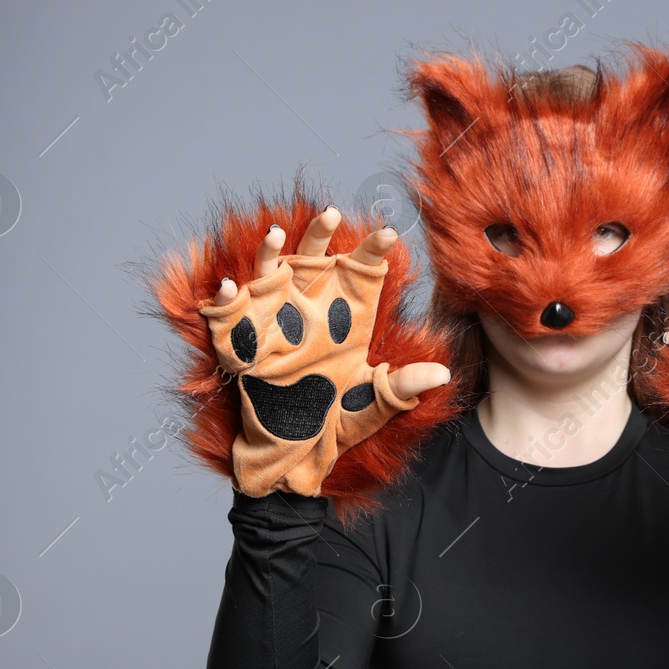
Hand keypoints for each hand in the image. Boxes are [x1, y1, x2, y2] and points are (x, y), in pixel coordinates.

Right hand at [201, 207, 450, 496]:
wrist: (299, 454)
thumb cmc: (338, 423)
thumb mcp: (374, 404)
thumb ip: (403, 386)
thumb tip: (443, 375)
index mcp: (346, 318)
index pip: (362, 272)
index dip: (374, 250)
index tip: (390, 234)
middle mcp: (310, 311)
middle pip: (315, 258)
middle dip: (320, 234)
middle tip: (331, 213)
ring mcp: (275, 323)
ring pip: (270, 273)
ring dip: (270, 253)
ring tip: (277, 234)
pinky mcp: (243, 344)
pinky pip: (228, 316)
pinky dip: (225, 298)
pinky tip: (228, 285)